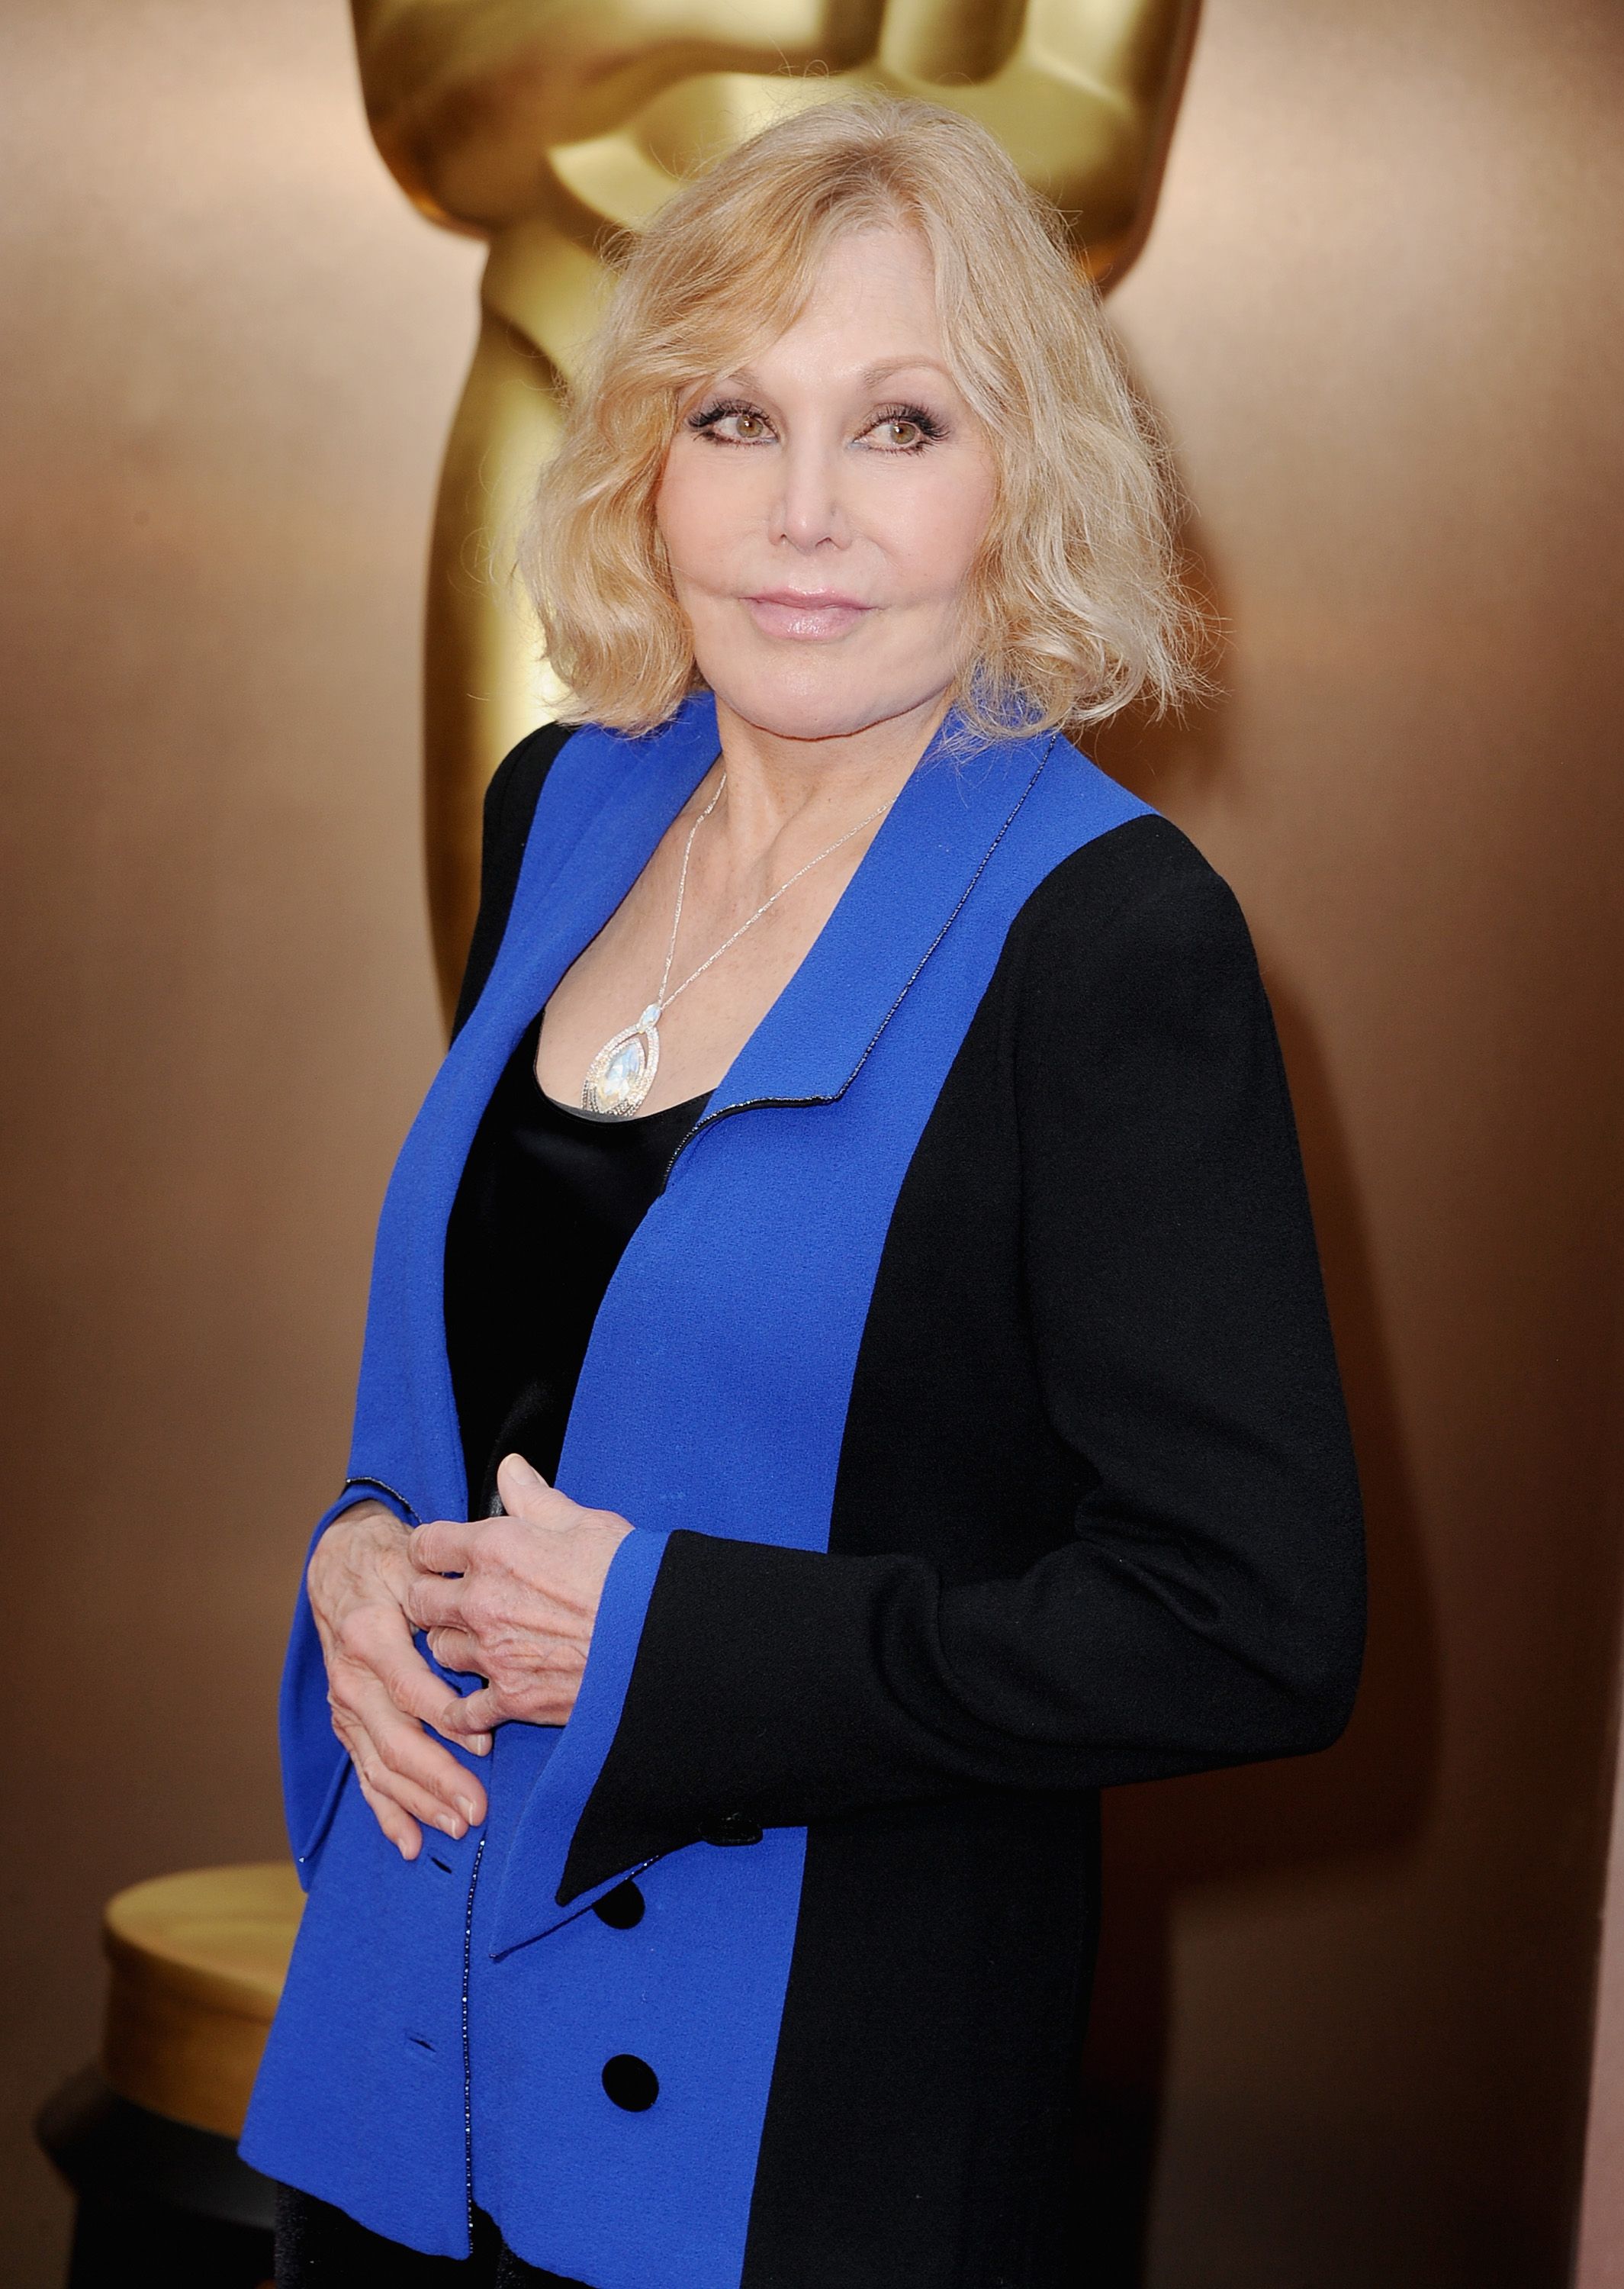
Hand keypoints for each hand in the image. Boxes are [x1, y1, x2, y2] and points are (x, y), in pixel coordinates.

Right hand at [307, 1498, 490, 1861]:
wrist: (339, 1563)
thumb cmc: (390, 1560)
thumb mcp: (413, 1560)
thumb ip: (441, 1592)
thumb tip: (479, 1621)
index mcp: (370, 1636)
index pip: (411, 1689)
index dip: (447, 1720)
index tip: (484, 1741)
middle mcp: (352, 1678)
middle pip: (396, 1741)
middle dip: (437, 1780)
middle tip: (477, 1808)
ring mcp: (345, 1707)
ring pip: (381, 1767)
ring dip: (419, 1803)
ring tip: (457, 1826)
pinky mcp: (347, 1724)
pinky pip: (365, 1775)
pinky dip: (386, 1812)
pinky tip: (409, 1844)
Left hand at [404, 1454, 632, 1733]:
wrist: (661, 1637)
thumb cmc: (629, 1575)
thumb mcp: (584, 1522)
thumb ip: (535, 1498)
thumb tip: (510, 1469)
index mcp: (494, 1549)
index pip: (427, 1544)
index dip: (431, 1549)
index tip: (439, 1555)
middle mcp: (482, 1602)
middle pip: (420, 1601)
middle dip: (430, 1597)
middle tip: (450, 1598)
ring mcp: (493, 1653)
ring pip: (439, 1651)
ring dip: (452, 1644)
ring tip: (474, 1641)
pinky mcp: (512, 1698)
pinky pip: (465, 1711)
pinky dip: (466, 1710)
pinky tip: (477, 1701)